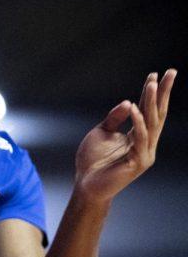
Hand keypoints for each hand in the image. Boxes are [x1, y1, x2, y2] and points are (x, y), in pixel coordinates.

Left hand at [74, 69, 174, 202]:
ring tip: (152, 84)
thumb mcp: (102, 132)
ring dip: (152, 102)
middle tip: (170, 72)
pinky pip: (140, 138)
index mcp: (139, 136)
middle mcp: (147, 143)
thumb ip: (114, 118)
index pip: (150, 111)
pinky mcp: (138, 162)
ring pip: (151, 123)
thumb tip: (129, 102)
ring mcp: (145, 153)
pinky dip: (138, 122)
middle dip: (163, 93)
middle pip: (158, 114)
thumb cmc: (92, 161)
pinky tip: (134, 107)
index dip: (154, 93)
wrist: (86, 184)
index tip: (156, 74)